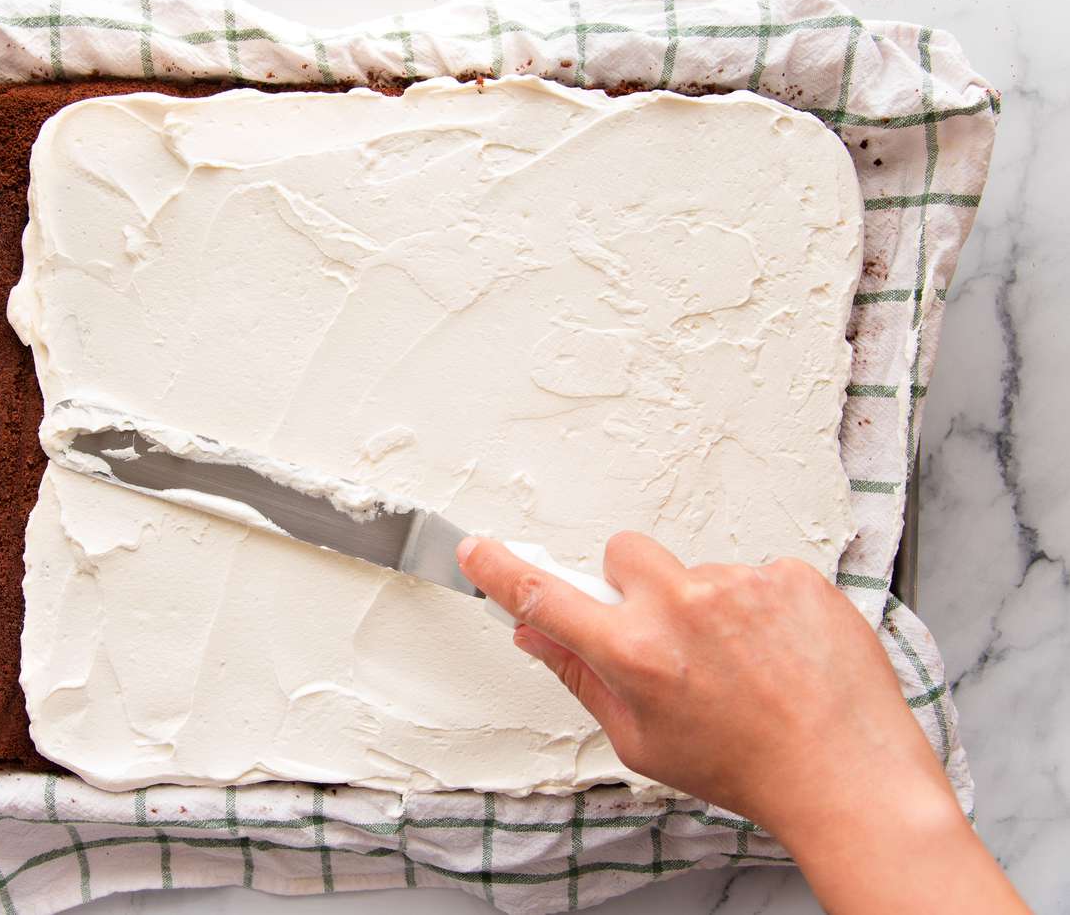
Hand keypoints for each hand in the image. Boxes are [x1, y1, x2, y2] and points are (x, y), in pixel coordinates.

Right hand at [458, 532, 1026, 914]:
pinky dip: (759, 606)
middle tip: (662, 637)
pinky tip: (777, 651)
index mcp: (635, 654)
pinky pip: (753, 574)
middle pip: (623, 554)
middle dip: (631, 586)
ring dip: (704, 604)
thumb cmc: (748, 770)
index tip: (477, 549)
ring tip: (741, 662)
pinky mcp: (791, 575)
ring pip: (694, 569)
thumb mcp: (642, 742)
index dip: (502, 570)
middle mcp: (682, 607)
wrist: (847, 774)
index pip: (545, 596)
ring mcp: (741, 584)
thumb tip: (539, 635)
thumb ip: (582, 678)